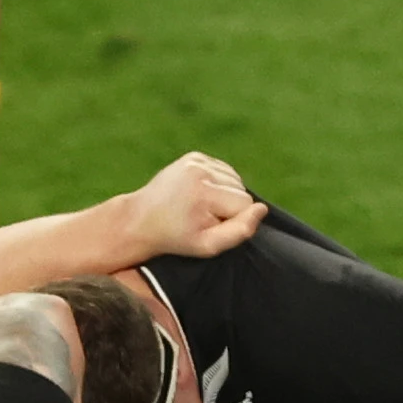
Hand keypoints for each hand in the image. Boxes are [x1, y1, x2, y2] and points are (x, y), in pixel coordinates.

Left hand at [122, 150, 260, 259]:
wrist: (141, 220)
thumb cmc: (176, 238)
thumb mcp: (207, 246)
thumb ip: (239, 231)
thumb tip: (261, 209)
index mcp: (203, 192)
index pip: (245, 204)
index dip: (233, 219)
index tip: (210, 226)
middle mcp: (200, 170)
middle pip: (241, 189)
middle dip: (229, 206)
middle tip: (203, 218)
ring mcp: (196, 160)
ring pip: (235, 178)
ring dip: (225, 194)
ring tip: (201, 207)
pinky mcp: (193, 156)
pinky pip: (224, 170)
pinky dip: (218, 183)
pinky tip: (201, 195)